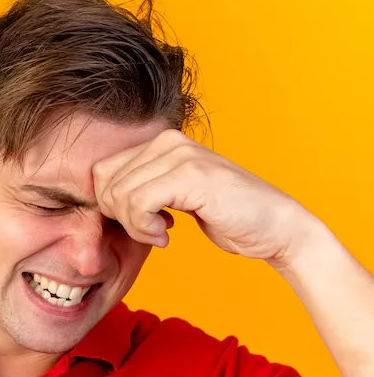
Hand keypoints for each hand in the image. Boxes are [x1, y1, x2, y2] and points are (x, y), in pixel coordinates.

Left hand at [92, 129, 316, 262]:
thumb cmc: (225, 215)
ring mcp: (181, 155)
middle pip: (106, 184)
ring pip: (121, 195)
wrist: (275, 227)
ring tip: (160, 234)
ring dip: (136, 227)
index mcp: (162, 143)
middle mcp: (168, 141)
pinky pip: (139, 203)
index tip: (138, 221)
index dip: (111, 205)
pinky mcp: (191, 175)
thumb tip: (102, 200)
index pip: (102, 171)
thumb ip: (143, 188)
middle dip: (120, 217)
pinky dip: (145, 228)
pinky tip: (167, 235)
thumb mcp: (174, 195)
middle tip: (150, 231)